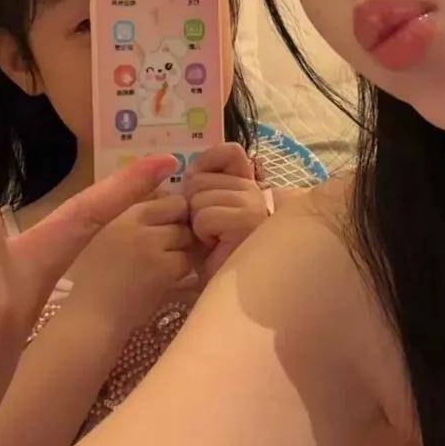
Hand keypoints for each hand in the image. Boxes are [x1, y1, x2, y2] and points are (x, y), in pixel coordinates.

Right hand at [64, 193, 198, 331]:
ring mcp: (149, 243)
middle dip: (179, 226)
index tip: (164, 226)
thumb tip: (169, 199)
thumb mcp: (106, 235)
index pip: (164, 194)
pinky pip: (186, 260)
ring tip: (162, 264)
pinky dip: (180, 271)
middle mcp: (134, 220)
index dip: (170, 210)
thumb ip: (132, 216)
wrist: (92, 317)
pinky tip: (164, 280)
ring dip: (181, 248)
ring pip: (185, 235)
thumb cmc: (97, 278)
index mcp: (118, 210)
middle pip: (179, 209)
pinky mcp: (162, 268)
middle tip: (166, 247)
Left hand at [180, 142, 269, 281]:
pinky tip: (216, 247)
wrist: (225, 293)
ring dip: (196, 224)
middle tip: (207, 231)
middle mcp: (256, 191)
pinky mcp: (248, 221)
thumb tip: (187, 170)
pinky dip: (202, 235)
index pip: (230, 151)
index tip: (198, 190)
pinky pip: (205, 216)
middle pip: (200, 179)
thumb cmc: (213, 256)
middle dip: (192, 207)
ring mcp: (255, 205)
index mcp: (247, 184)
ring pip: (199, 198)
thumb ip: (203, 187)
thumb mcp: (205, 213)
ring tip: (212, 241)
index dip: (206, 164)